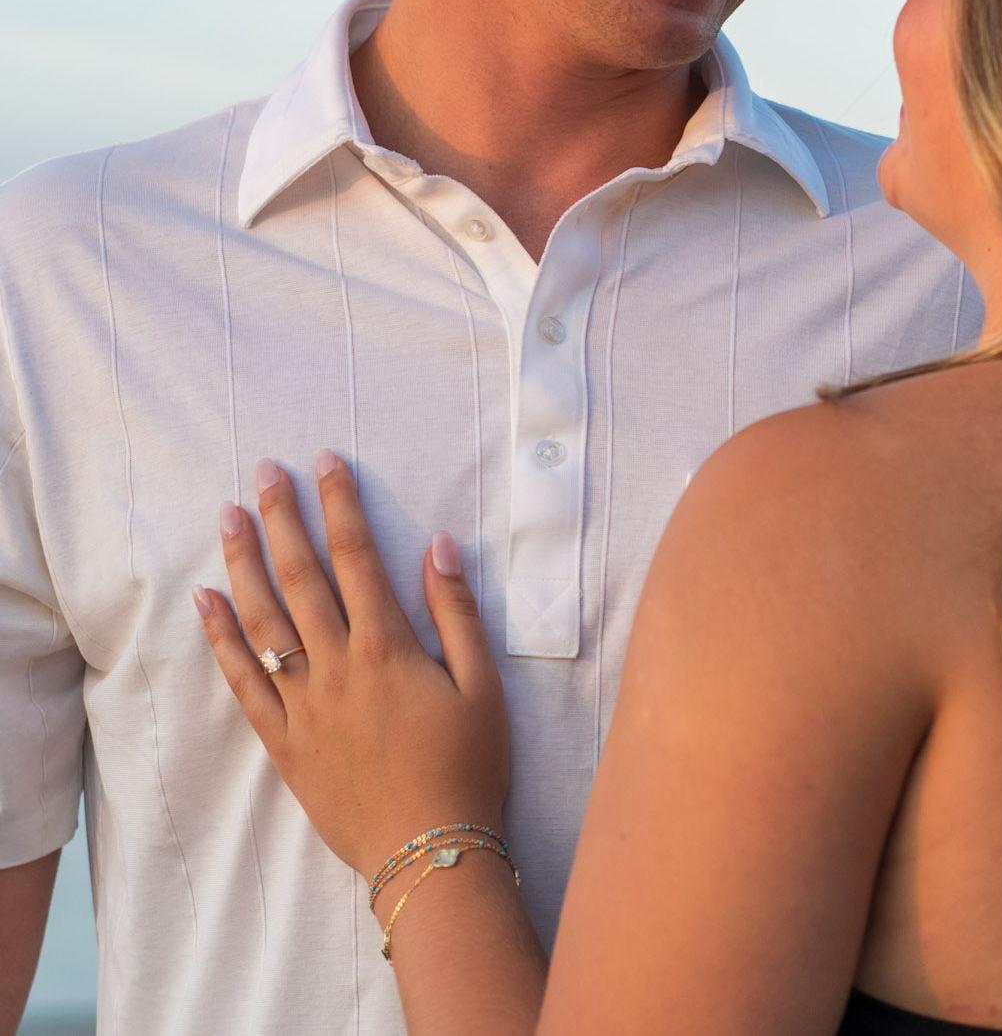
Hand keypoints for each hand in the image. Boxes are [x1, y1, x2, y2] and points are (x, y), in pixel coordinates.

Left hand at [196, 452, 508, 877]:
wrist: (429, 849)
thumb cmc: (467, 764)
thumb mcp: (483, 685)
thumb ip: (458, 612)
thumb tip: (439, 545)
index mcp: (389, 647)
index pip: (358, 557)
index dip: (341, 505)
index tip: (327, 462)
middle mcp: (338, 666)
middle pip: (301, 577)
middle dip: (283, 518)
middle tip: (264, 472)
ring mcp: (303, 703)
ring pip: (264, 620)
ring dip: (244, 563)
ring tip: (228, 517)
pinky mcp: (283, 741)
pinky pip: (243, 682)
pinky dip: (222, 639)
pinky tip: (207, 602)